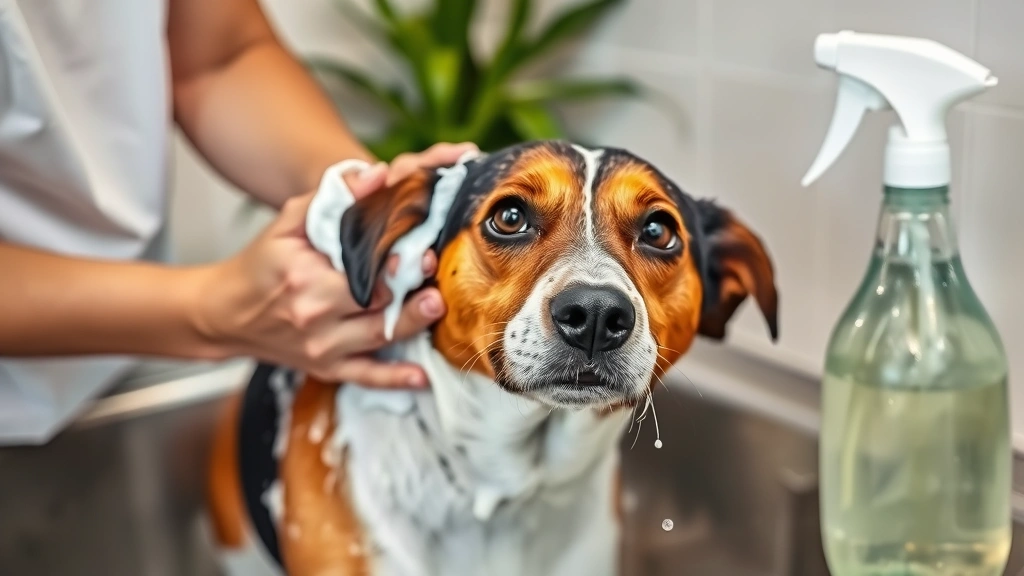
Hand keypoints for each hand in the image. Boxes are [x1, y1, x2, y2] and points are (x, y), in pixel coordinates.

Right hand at [193, 141, 477, 386]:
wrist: (225, 314)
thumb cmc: (260, 266)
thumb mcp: (288, 223)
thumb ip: (334, 197)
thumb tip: (378, 177)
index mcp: (306, 279)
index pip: (363, 270)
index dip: (396, 263)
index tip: (421, 251)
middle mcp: (316, 317)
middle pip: (377, 305)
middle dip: (411, 292)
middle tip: (438, 280)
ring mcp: (323, 348)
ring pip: (380, 338)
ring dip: (414, 324)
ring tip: (437, 305)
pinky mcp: (327, 368)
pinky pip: (366, 377)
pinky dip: (395, 379)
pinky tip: (421, 377)